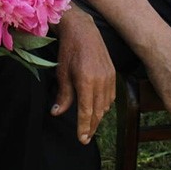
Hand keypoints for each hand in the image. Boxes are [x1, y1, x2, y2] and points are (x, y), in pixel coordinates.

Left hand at [52, 9, 115, 143]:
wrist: (83, 30)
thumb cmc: (69, 51)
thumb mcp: (62, 73)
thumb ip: (63, 95)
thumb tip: (57, 113)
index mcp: (86, 81)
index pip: (86, 111)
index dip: (84, 127)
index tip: (82, 139)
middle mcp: (101, 81)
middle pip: (98, 111)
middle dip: (92, 126)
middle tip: (85, 138)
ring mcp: (109, 77)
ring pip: (106, 105)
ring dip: (98, 117)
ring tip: (90, 125)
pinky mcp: (113, 73)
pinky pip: (111, 95)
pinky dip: (105, 105)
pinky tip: (99, 109)